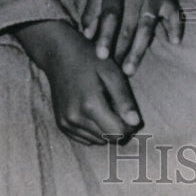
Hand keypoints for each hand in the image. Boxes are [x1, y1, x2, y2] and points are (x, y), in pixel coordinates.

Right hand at [12, 19, 141, 143]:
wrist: (60, 54)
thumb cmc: (91, 60)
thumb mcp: (113, 74)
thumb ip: (124, 100)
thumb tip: (135, 123)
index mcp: (90, 105)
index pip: (117, 133)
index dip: (129, 126)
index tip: (130, 111)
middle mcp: (75, 118)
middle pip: (108, 139)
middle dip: (118, 127)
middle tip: (119, 106)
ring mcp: (66, 123)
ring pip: (97, 140)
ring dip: (106, 129)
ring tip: (106, 106)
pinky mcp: (61, 125)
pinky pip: (85, 138)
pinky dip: (94, 130)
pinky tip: (94, 111)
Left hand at [81, 0, 180, 73]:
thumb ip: (92, 10)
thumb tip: (87, 35)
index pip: (110, 15)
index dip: (106, 35)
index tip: (101, 55)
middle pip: (128, 25)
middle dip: (122, 49)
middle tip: (116, 71)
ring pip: (147, 26)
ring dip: (139, 49)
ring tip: (131, 69)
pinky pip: (175, 15)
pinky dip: (176, 27)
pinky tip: (174, 41)